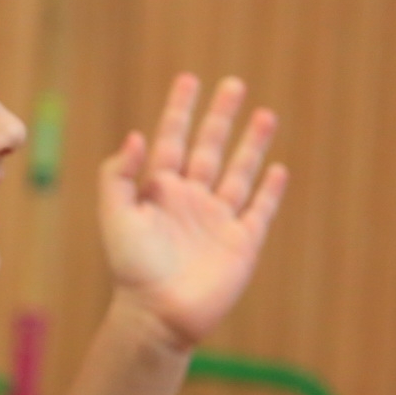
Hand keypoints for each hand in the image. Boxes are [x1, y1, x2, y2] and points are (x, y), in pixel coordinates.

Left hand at [99, 74, 287, 347]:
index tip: (188, 79)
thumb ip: (119, 175)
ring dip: (252, 144)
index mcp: (159, 191)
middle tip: (233, 83)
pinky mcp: (242, 243)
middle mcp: (191, 200)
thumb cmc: (132, 267)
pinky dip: (271, 190)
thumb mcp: (116, 215)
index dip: (179, 110)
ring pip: (239, 172)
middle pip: (209, 148)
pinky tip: (279, 169)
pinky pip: (259, 210)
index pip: (172, 139)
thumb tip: (136, 135)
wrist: (159, 314)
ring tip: (266, 114)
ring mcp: (218, 220)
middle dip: (220, 116)